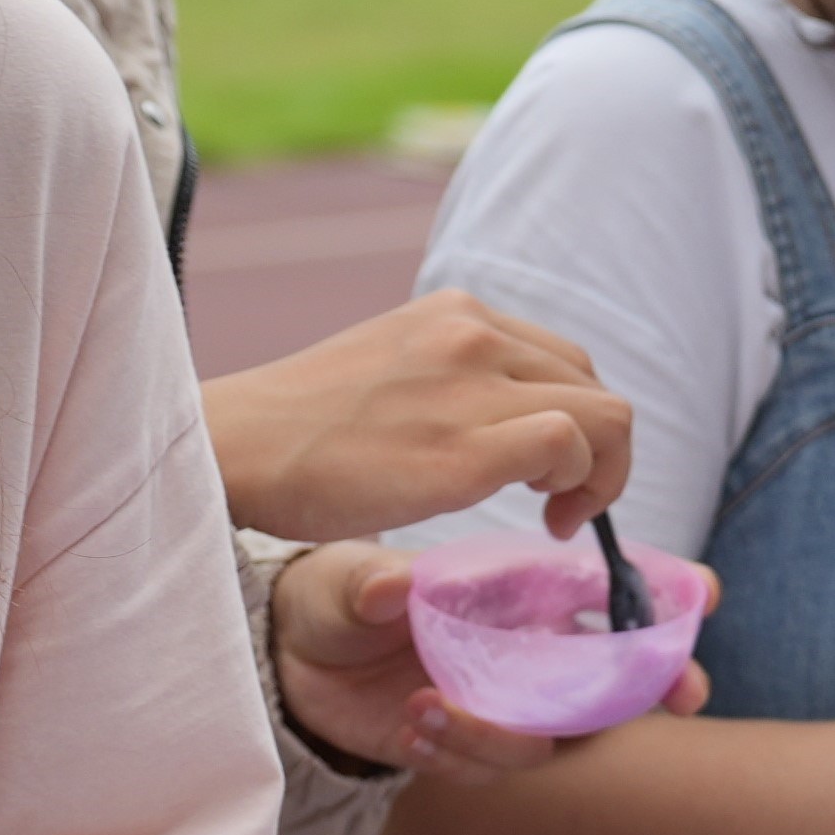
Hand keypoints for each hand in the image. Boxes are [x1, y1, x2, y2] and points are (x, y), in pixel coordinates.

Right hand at [205, 294, 639, 547]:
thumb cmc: (295, 431)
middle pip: (593, 384)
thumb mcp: (386, 369)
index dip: (572, 418)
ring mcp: (470, 388)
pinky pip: (569, 447)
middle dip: (594, 450)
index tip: (542, 470)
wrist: (230, 450)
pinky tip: (545, 521)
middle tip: (553, 503)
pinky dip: (580, 486)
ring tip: (552, 513)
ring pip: (603, 415)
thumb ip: (449, 377)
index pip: (562, 357)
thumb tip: (501, 421)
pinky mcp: (463, 452)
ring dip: (597, 472)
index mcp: (453, 312)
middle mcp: (471, 333)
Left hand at [271, 539, 712, 777]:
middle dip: (657, 686)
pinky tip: (408, 732)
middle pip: (616, 677)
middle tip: (684, 696)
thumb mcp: (346, 581)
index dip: (665, 595)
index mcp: (518, 593)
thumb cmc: (339, 595)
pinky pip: (488, 770)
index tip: (706, 597)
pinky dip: (456, 758)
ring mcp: (501, 704)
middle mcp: (523, 652)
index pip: (608, 591)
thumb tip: (393, 588)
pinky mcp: (466, 747)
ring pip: (549, 738)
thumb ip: (372, 585)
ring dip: (501, 734)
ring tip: (425, 707)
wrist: (292, 657)